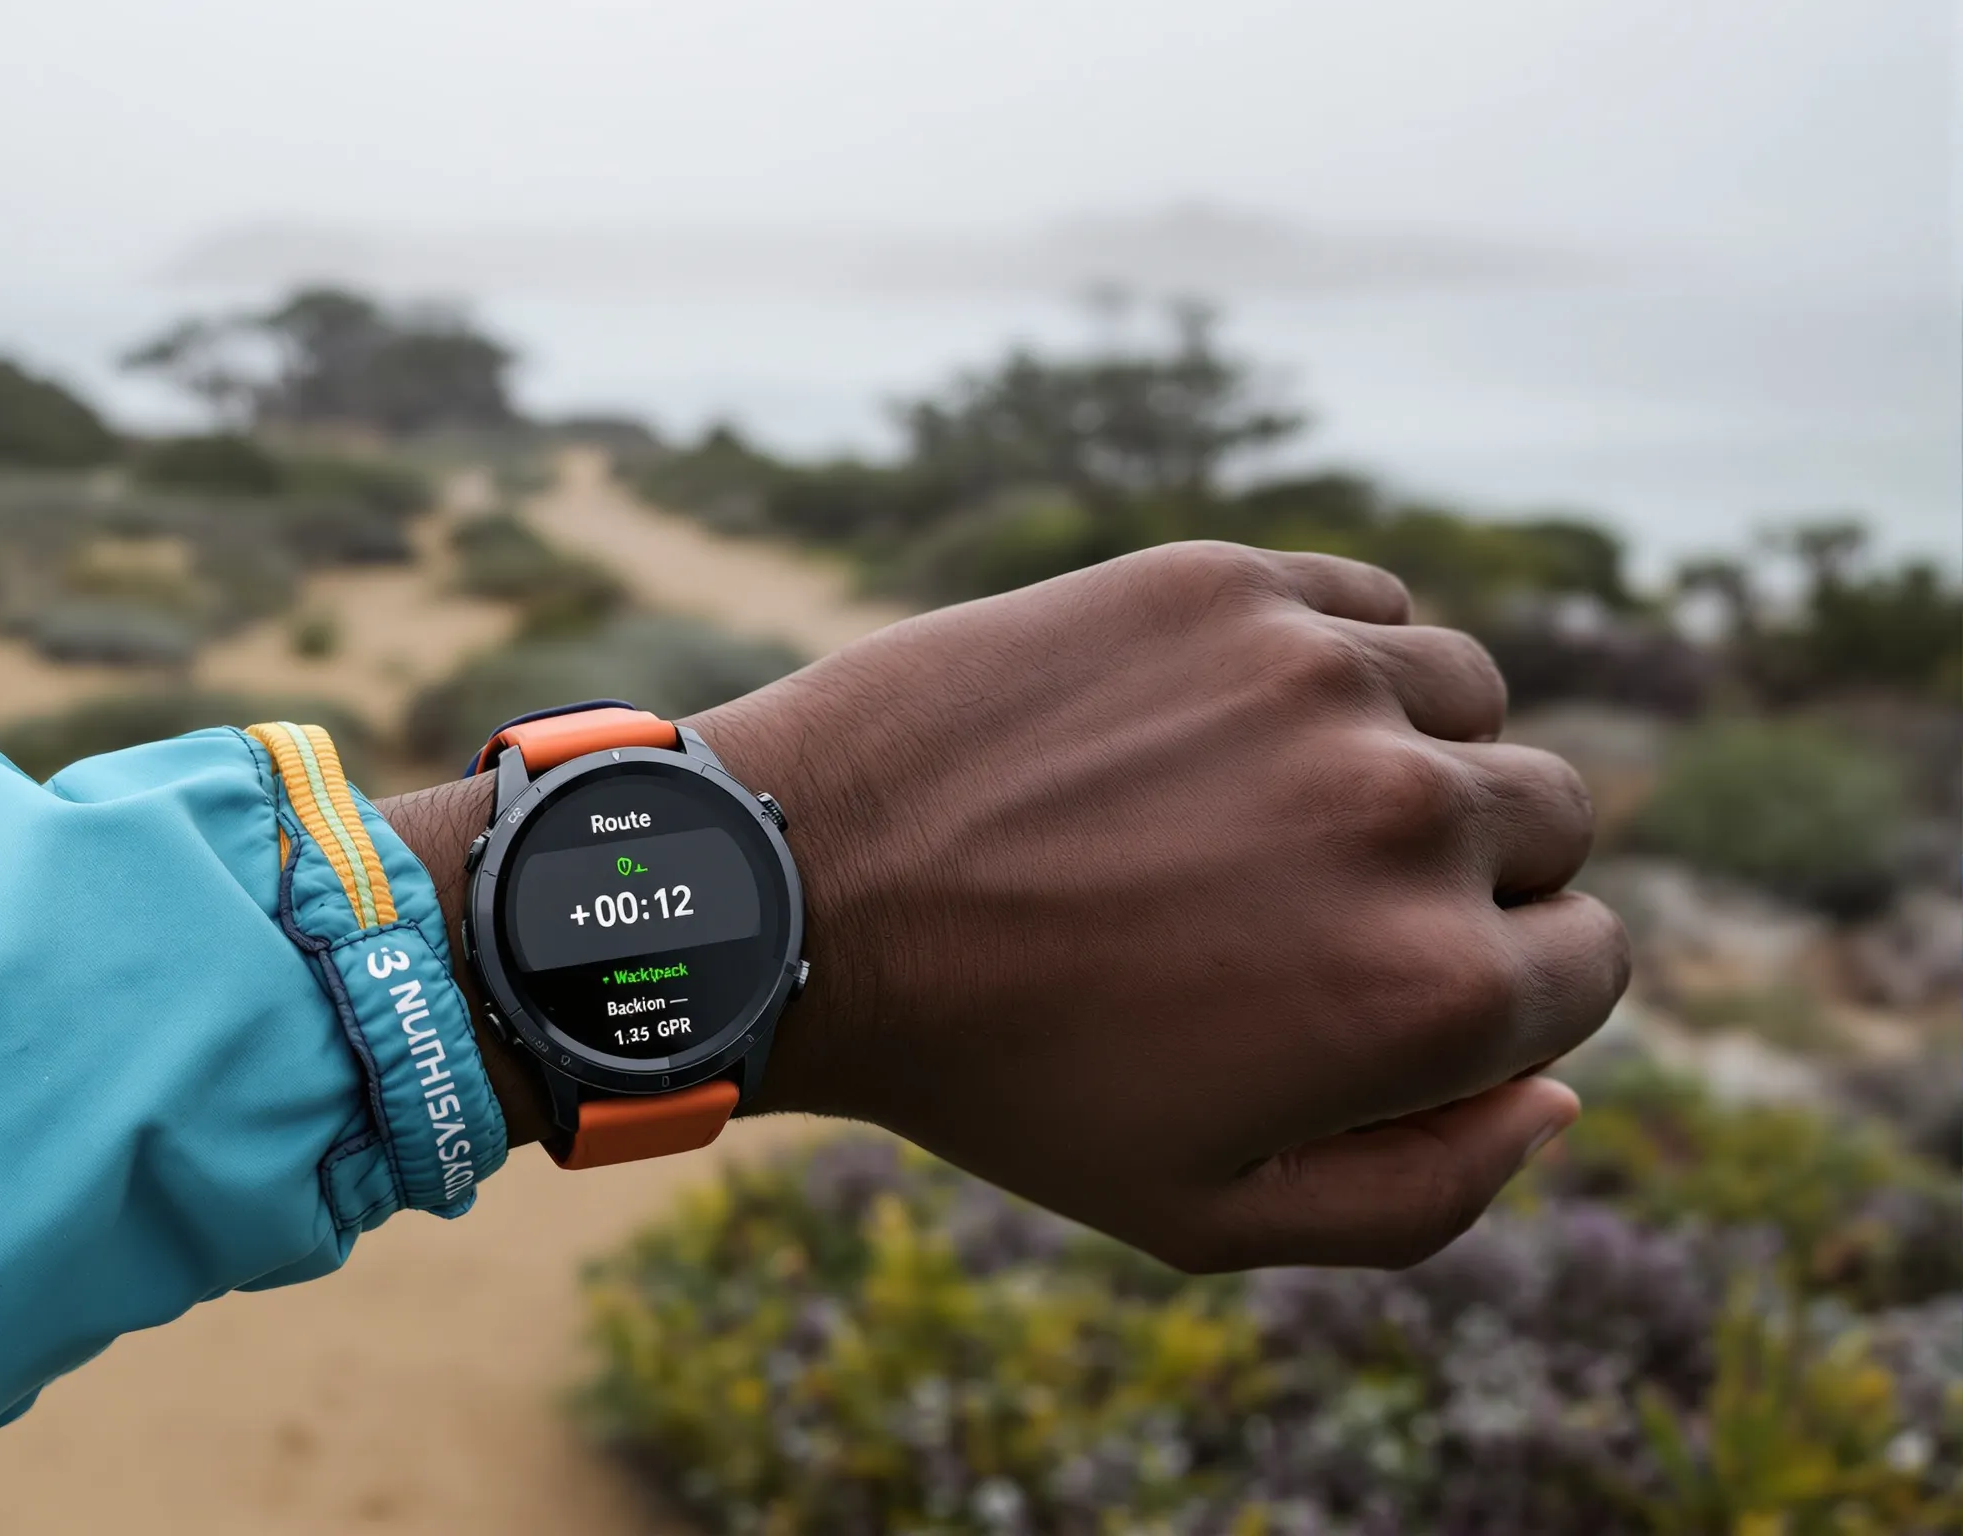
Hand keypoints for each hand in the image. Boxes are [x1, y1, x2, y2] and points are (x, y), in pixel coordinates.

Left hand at [385, 543, 1626, 1270]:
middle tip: (1311, 906)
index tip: (1389, 990)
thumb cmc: (1000, 1077)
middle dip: (1471, 874)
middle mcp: (1406, 816)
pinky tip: (1233, 722)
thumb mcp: (1208, 1213)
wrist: (804, 899)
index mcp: (1429, 991)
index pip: (1590, 965)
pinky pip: (1370, 606)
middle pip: (1551, 821)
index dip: (1503, 994)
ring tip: (1266, 811)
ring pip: (1472, 701)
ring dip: (1413, 753)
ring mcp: (1316, 677)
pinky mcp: (1225, 584)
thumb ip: (1426, 1193)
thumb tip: (1561, 1094)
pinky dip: (1338, 663)